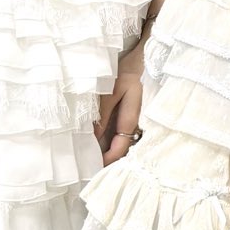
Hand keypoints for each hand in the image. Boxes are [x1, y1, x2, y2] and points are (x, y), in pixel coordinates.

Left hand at [95, 44, 146, 164]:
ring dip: (110, 153)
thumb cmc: (125, 74)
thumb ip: (103, 114)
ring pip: (124, 145)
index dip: (108, 159)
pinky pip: (122, 137)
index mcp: (132, 118)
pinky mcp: (132, 120)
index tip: (94, 165)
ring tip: (92, 159)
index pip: (121, 146)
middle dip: (109, 160)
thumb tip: (94, 137)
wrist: (139, 62)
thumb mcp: (111, 91)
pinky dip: (111, 143)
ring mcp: (135, 124)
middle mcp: (136, 125)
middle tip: (90, 167)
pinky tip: (99, 145)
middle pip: (123, 150)